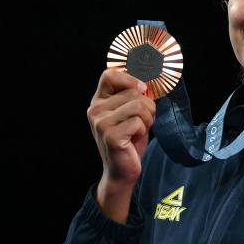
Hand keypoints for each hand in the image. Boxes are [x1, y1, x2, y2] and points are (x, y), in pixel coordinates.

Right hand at [87, 69, 155, 186]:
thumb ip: (134, 96)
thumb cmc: (130, 138)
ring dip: (147, 118)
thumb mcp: (131, 112)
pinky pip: (139, 122)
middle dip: (147, 107)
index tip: (141, 90)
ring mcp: (101, 122)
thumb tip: (147, 84)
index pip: (110, 74)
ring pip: (140, 105)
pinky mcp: (110, 135)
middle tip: (140, 122)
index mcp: (99, 100)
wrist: (122, 169)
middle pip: (135, 91)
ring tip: (137, 130)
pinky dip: (143, 130)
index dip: (130, 79)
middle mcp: (95, 109)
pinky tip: (134, 139)